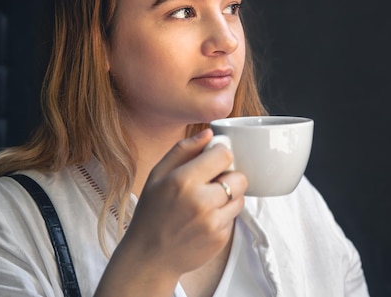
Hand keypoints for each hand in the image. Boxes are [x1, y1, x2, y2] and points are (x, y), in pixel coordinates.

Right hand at [126, 128, 246, 273]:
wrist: (149, 257)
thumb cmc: (151, 212)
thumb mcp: (157, 174)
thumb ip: (183, 150)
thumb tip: (209, 133)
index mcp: (183, 181)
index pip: (224, 154)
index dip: (220, 154)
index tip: (212, 159)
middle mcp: (201, 202)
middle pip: (239, 176)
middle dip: (228, 176)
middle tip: (211, 182)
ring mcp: (213, 223)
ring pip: (241, 196)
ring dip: (229, 196)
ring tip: (207, 201)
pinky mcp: (221, 238)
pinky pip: (234, 216)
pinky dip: (224, 214)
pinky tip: (204, 219)